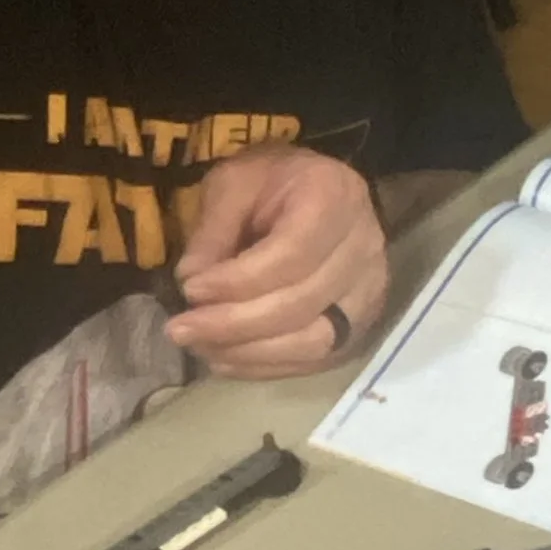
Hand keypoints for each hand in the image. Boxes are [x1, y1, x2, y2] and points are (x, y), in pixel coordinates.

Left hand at [166, 147, 389, 380]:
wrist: (320, 193)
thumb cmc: (273, 182)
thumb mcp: (234, 183)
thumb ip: (214, 229)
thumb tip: (190, 280)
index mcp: (335, 197)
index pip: (291, 255)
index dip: (238, 281)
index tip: (190, 290)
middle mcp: (364, 247)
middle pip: (302, 304)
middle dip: (234, 324)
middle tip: (181, 330)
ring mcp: (369, 291)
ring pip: (314, 341)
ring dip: (250, 352)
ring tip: (200, 348)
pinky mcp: (361, 325)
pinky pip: (316, 359)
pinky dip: (267, 367)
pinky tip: (226, 360)